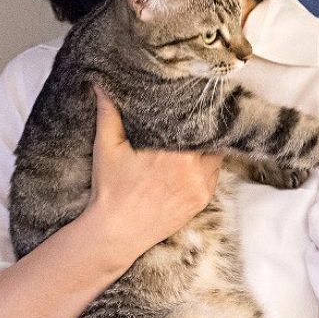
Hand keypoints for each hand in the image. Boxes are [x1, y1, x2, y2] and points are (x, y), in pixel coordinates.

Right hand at [78, 86, 221, 266]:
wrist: (117, 233)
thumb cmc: (111, 190)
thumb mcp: (106, 148)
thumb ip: (109, 113)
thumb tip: (101, 84)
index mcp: (174, 152)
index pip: (200, 121)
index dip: (200, 108)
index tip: (195, 97)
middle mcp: (194, 169)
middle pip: (211, 137)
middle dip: (204, 125)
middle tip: (197, 113)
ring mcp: (201, 187)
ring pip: (216, 155)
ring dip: (209, 145)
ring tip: (200, 132)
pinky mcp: (202, 201)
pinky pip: (214, 175)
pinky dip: (208, 165)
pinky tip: (198, 156)